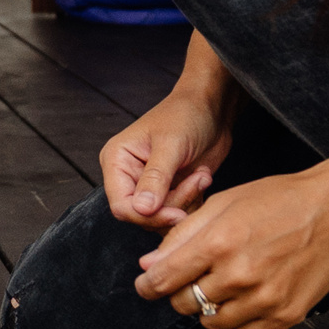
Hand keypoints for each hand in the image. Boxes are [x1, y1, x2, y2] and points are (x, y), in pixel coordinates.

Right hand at [101, 89, 233, 229]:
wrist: (211, 110)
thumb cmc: (185, 115)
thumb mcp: (170, 144)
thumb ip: (155, 178)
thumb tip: (141, 209)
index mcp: (117, 161)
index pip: (121, 205)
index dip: (147, 216)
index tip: (177, 214)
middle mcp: (128, 177)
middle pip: (143, 216)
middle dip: (173, 206)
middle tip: (197, 183)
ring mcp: (150, 186)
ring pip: (162, 219)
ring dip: (187, 202)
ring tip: (202, 176)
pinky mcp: (169, 192)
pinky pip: (177, 214)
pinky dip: (194, 202)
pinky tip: (202, 178)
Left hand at [133, 168, 328, 328]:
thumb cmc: (278, 201)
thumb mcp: (223, 203)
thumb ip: (182, 236)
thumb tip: (149, 265)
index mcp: (219, 242)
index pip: (163, 280)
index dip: (147, 286)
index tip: (146, 286)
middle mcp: (239, 275)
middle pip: (184, 304)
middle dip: (179, 292)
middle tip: (191, 278)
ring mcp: (264, 299)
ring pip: (210, 322)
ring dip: (207, 308)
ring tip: (222, 285)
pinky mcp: (285, 316)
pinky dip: (233, 322)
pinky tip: (241, 300)